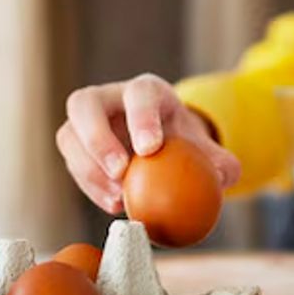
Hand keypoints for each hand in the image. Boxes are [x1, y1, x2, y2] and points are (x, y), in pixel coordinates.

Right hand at [56, 73, 240, 213]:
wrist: (162, 147)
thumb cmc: (184, 142)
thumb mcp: (205, 146)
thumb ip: (220, 161)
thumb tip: (224, 176)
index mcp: (146, 90)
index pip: (139, 94)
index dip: (141, 117)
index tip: (150, 149)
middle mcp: (109, 98)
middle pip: (86, 103)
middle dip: (99, 137)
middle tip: (120, 172)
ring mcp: (86, 121)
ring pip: (69, 134)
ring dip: (88, 168)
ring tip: (117, 197)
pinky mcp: (75, 146)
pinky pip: (71, 163)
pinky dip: (88, 185)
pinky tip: (112, 204)